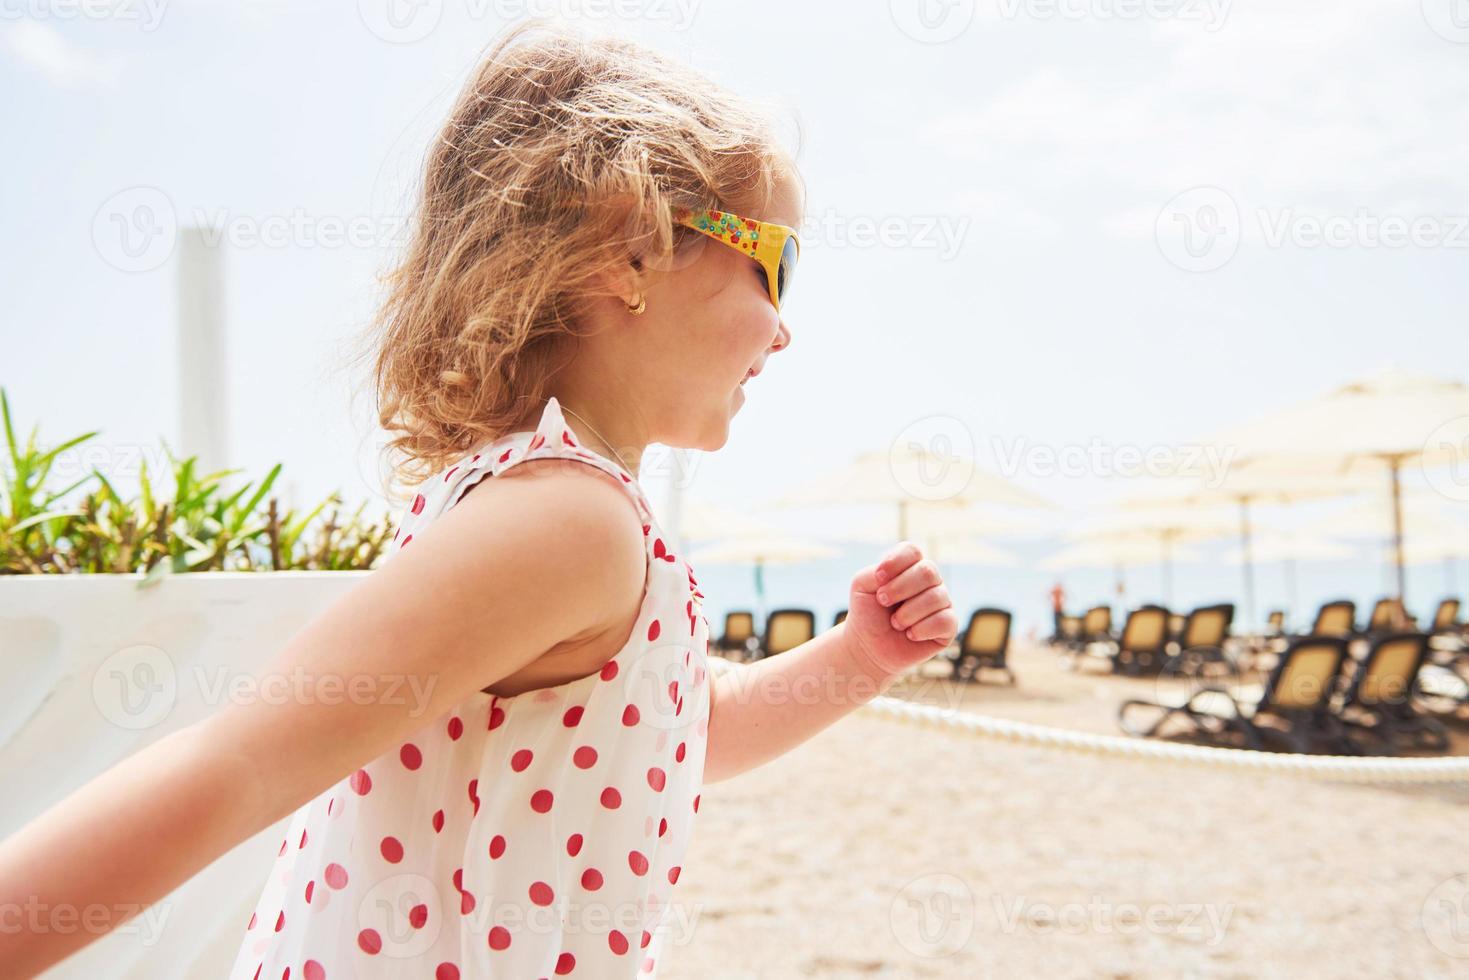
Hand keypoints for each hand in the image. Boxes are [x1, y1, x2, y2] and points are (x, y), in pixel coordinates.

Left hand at [842, 541, 958, 676]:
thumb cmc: (867, 613)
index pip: (913, 551)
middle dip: (900, 588)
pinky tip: (910, 635)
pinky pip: (945, 621)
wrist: (869, 647)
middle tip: (883, 601)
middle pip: (928, 571)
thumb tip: (904, 576)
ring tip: (895, 623)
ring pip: (936, 598)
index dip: (895, 562)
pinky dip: (922, 629)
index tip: (878, 579)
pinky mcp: (949, 626)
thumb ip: (877, 572)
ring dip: (907, 614)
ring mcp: (942, 602)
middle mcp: (930, 582)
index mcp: (910, 567)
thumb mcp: (861, 586)